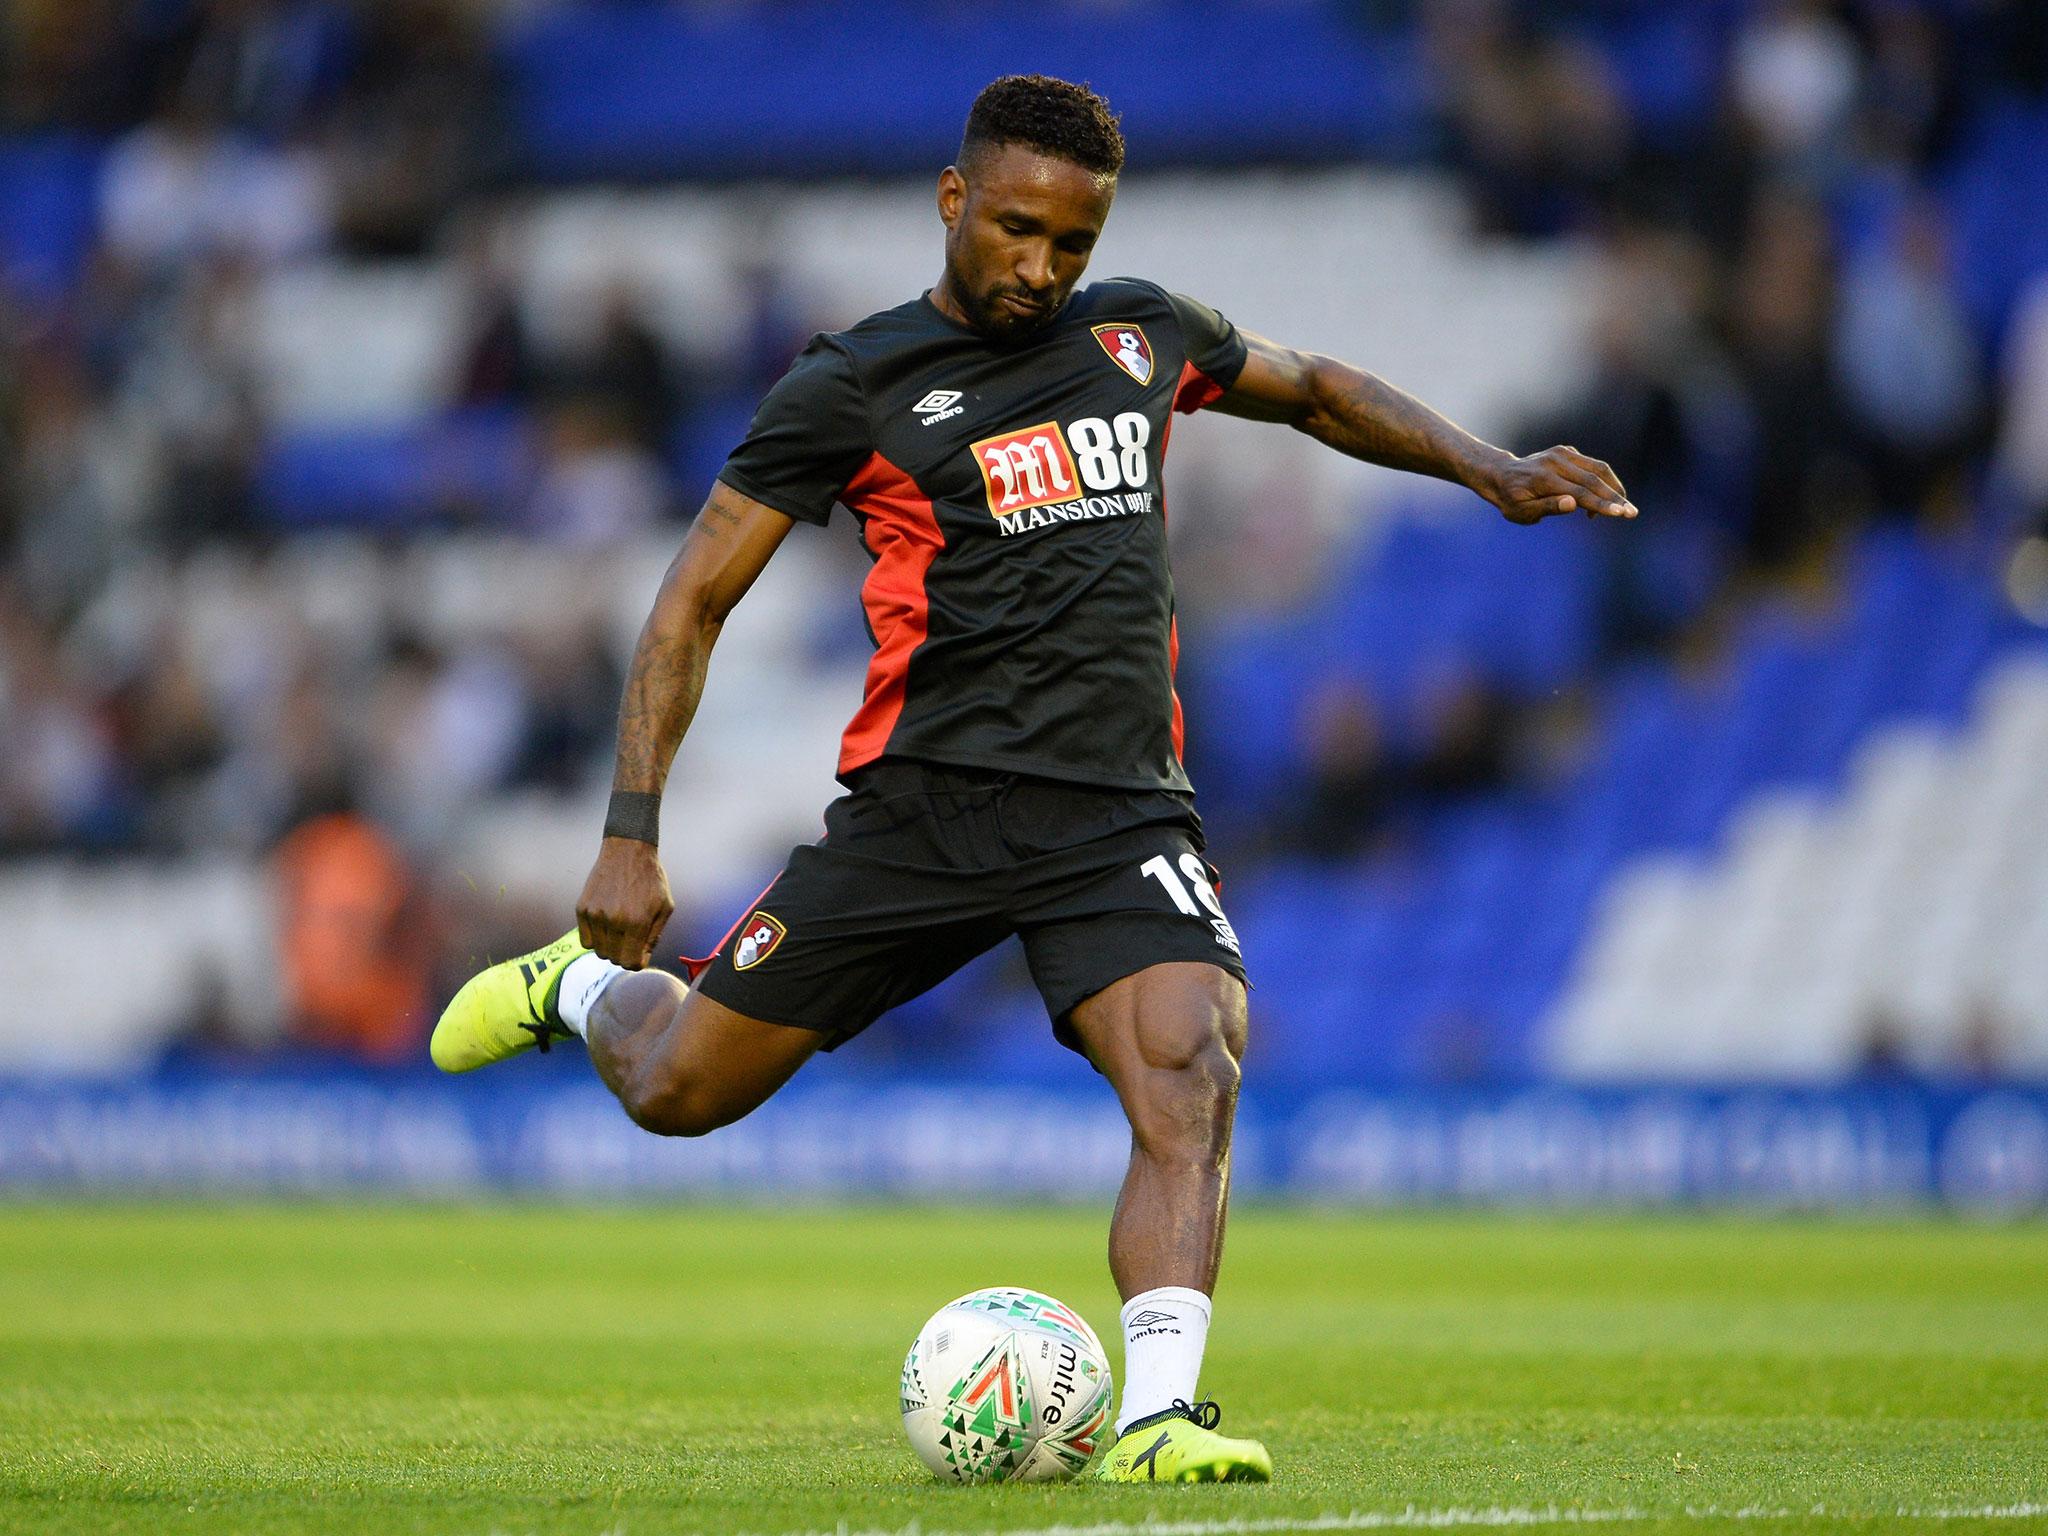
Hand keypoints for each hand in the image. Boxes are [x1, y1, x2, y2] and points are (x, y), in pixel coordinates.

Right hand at [576, 836, 673, 969]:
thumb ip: (654, 937)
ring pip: (599, 951)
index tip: (640, 953)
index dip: (637, 962)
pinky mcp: (582, 909)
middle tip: (630, 939)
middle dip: (624, 954)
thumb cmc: (650, 879)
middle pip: (614, 960)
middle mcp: (614, 921)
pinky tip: (606, 924)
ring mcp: (596, 915)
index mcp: (637, 923)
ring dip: (610, 947)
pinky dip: (595, 938)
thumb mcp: (665, 907)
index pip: (631, 963)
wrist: (628, 851)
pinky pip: (585, 940)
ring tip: (619, 930)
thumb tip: (641, 959)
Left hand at [1473, 445, 1636, 525]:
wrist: (1500, 475)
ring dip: (1614, 487)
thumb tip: (1573, 504)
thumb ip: (1547, 508)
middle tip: (1632, 513)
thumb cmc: (1511, 500)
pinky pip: (1591, 465)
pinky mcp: (1567, 451)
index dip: (1602, 504)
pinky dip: (1602, 481)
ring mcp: (1562, 453)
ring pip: (1598, 468)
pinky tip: (1601, 499)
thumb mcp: (1521, 512)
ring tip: (1622, 507)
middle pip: (1594, 480)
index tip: (1621, 514)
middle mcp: (1555, 462)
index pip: (1580, 493)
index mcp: (1544, 479)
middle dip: (1615, 497)